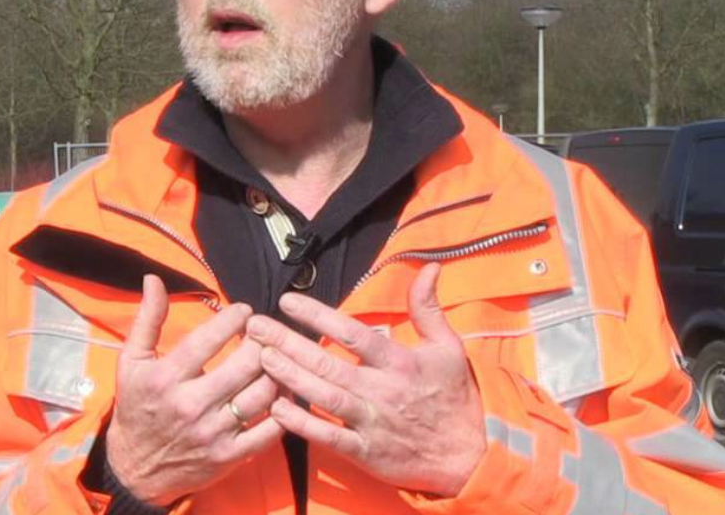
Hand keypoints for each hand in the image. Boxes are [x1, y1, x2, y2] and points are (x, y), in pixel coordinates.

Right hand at [106, 274, 283, 505]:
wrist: (136, 468)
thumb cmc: (136, 407)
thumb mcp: (131, 362)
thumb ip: (147, 319)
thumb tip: (154, 280)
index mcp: (166, 378)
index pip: (208, 340)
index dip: (234, 319)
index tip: (246, 311)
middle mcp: (191, 405)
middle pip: (245, 365)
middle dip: (262, 342)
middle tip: (267, 333)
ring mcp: (214, 433)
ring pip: (262, 395)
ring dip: (277, 371)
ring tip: (277, 358)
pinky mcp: (230, 457)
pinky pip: (270, 431)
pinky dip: (283, 410)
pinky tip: (281, 392)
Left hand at [246, 263, 485, 496]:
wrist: (469, 456)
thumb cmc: (454, 397)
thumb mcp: (449, 348)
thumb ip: (428, 308)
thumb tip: (427, 267)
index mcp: (400, 362)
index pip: (352, 333)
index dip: (317, 315)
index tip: (287, 301)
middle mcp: (382, 390)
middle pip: (327, 363)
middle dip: (287, 343)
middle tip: (255, 327)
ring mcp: (371, 422)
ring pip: (323, 397)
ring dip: (289, 377)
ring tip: (260, 357)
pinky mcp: (365, 452)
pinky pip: (328, 437)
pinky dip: (301, 423)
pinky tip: (276, 408)